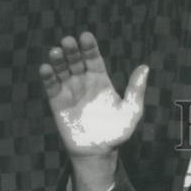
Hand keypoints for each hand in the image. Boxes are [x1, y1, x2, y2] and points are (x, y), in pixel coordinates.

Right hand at [39, 32, 148, 158]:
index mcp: (100, 79)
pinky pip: (51, 86)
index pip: (93, 58)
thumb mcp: (131, 112)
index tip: (86, 37)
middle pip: (75, 60)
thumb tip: (145, 67)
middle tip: (69, 42)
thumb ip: (136, 91)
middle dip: (72, 50)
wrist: (98, 152)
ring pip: (62, 69)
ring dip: (58, 59)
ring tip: (56, 52)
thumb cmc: (116, 133)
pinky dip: (47, 76)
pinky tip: (46, 69)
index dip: (89, 47)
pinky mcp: (57, 102)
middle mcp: (83, 81)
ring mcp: (70, 90)